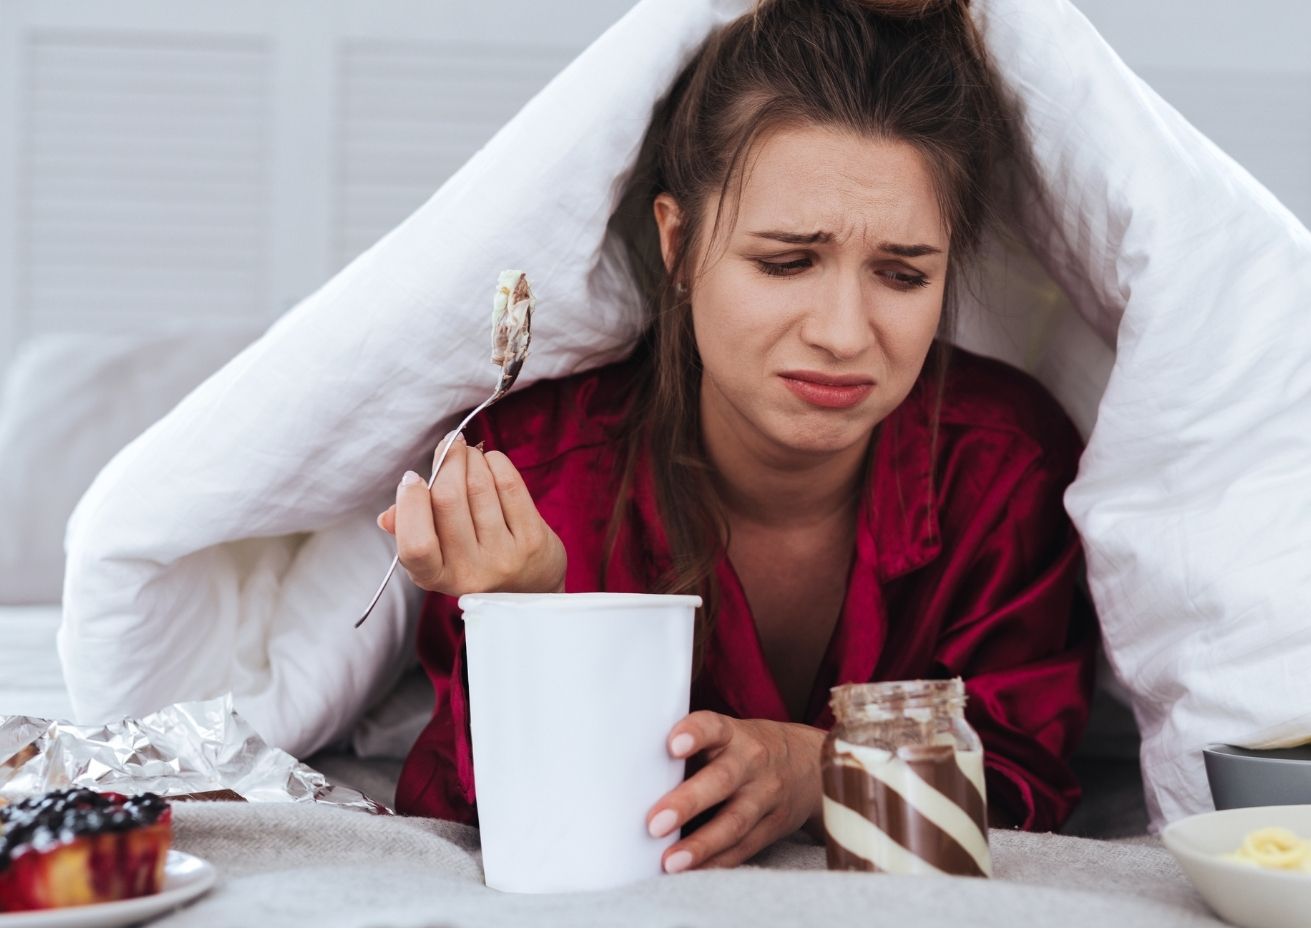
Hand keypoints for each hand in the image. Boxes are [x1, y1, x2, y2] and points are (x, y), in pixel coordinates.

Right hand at [377, 431, 565, 595]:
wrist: (531, 586)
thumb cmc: (473, 560)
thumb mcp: (437, 557)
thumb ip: (410, 533)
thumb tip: (387, 516)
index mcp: (437, 577)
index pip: (416, 545)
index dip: (411, 504)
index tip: (412, 477)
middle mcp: (471, 572)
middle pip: (449, 501)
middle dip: (447, 462)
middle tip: (449, 445)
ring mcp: (505, 557)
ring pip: (480, 488)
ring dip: (472, 458)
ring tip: (468, 452)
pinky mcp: (533, 540)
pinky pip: (510, 486)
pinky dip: (496, 463)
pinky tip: (491, 461)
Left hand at [646, 711, 825, 871]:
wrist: (811, 764)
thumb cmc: (745, 750)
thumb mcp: (726, 736)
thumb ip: (689, 752)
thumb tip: (634, 776)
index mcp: (733, 734)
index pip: (713, 727)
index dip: (694, 734)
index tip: (672, 745)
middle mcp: (751, 762)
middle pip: (721, 780)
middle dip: (687, 803)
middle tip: (654, 823)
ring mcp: (766, 796)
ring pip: (734, 822)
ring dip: (701, 845)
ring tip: (671, 861)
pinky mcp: (773, 826)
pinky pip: (743, 848)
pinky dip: (717, 863)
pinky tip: (692, 873)